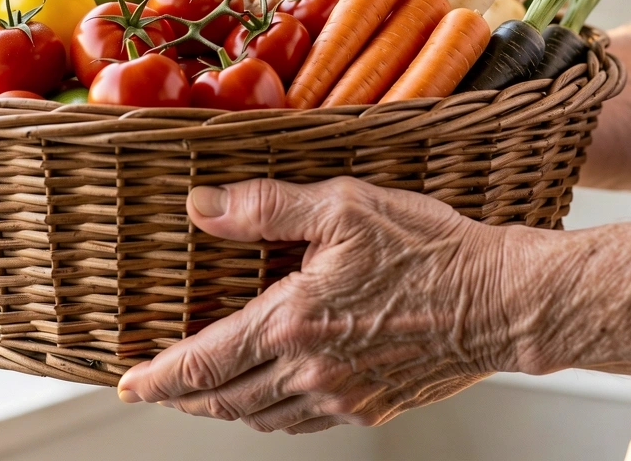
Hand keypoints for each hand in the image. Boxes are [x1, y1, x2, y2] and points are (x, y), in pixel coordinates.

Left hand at [116, 177, 518, 433]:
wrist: (502, 301)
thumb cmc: (430, 249)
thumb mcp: (342, 207)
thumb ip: (265, 207)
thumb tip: (203, 206)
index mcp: (294, 322)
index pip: (204, 361)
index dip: (158, 375)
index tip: (128, 382)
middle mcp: (311, 371)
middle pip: (223, 399)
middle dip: (179, 398)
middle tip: (154, 391)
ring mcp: (342, 396)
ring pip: (259, 418)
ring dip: (221, 408)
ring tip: (203, 393)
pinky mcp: (371, 406)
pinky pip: (301, 424)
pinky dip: (269, 416)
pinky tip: (268, 400)